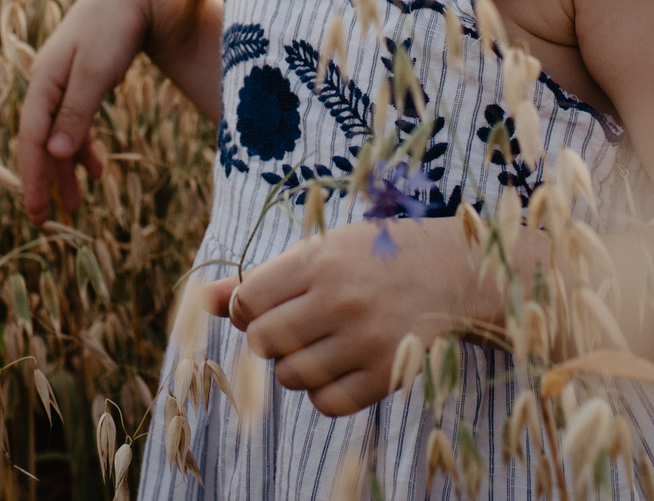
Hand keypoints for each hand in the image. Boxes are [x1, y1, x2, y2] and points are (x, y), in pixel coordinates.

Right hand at [13, 0, 174, 220]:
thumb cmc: (116, 26)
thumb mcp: (96, 71)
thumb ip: (75, 113)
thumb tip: (53, 154)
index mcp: (44, 79)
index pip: (31, 138)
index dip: (32, 177)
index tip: (37, 213)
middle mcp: (48, 82)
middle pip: (40, 140)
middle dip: (44, 180)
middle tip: (45, 220)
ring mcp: (66, 81)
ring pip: (59, 134)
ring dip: (66, 169)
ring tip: (75, 204)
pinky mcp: (85, 79)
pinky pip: (76, 122)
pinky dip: (83, 147)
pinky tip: (95, 169)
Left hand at [207, 220, 488, 416]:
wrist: (450, 273)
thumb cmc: (372, 257)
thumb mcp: (320, 251)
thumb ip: (261, 278)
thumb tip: (202, 299)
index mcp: (320, 262)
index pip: (248, 301)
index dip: (248, 308)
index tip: (268, 304)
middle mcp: (340, 301)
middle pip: (263, 342)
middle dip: (268, 338)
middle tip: (294, 325)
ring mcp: (365, 341)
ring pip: (291, 376)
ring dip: (294, 366)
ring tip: (319, 343)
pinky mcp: (386, 374)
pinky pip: (327, 403)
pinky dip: (322, 392)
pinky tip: (338, 366)